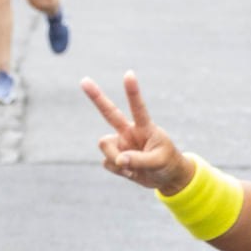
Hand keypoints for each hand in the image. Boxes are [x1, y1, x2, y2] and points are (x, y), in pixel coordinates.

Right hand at [82, 72, 191, 193]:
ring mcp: (120, 143)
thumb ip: (138, 160)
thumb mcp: (158, 162)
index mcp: (144, 127)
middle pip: (109, 112)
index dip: (133, 92)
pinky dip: (117, 171)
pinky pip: (107, 163)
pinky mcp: (114, 157)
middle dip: (96, 96)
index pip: (138, 107)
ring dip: (114, 158)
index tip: (129, 74)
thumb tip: (118, 160)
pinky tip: (130, 173)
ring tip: (131, 169)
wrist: (165, 177)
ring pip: (104, 145)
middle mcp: (129, 132)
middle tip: (83, 80)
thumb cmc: (166, 163)